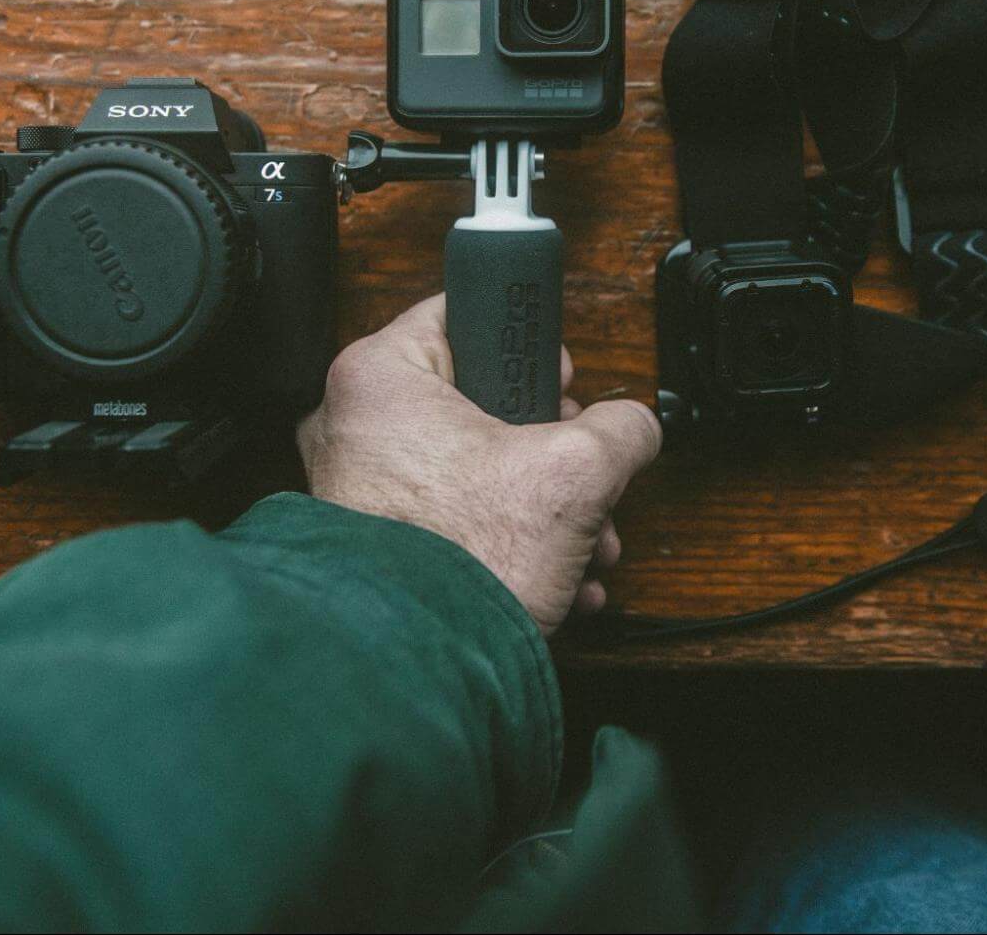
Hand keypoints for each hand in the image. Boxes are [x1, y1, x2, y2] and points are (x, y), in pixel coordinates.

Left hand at [296, 295, 661, 636]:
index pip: (462, 315)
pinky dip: (507, 546)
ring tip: (587, 543)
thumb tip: (634, 427)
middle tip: (586, 473)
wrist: (419, 671)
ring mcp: (356, 492)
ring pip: (472, 474)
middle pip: (478, 406)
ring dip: (544, 509)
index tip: (560, 374)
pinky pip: (451, 524)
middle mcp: (352, 427)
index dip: (529, 344)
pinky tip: (560, 580)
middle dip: (553, 453)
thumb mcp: (577, 473)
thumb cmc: (461, 564)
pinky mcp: (372, 549)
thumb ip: (622, 428)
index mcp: (380, 377)